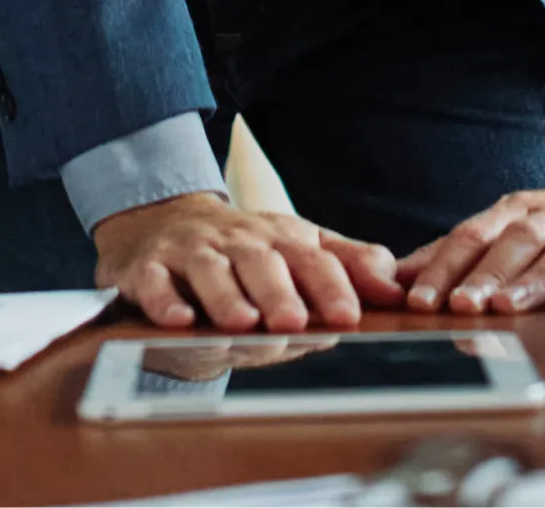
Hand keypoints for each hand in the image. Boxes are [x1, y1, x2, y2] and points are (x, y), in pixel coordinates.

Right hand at [92, 192, 404, 331]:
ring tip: (243, 323)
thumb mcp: (297, 248)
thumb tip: (396, 286)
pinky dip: (165, 301)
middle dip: (279, 292)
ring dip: (226, 296)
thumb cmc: (245, 249)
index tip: (350, 315)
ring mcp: (192, 251)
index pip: (312, 259)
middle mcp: (238, 241)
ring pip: (210, 271)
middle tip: (295, 322)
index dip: (332, 286)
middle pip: (262, 263)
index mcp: (280, 238)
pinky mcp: (148, 267)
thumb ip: (346, 266)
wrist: (164, 222)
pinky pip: (155, 282)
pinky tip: (178, 320)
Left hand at [397, 180, 544, 313]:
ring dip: (539, 277)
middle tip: (460, 306)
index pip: (477, 234)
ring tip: (511, 305)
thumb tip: (396, 277)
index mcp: (524, 210)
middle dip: (488, 273)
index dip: (447, 265)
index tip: (418, 300)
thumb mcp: (514, 234)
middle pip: (521, 239)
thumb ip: (460, 255)